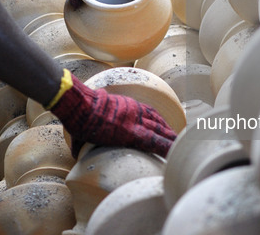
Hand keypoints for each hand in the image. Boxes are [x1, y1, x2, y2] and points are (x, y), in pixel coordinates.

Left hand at [48, 71, 176, 157]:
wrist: (81, 103)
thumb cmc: (81, 126)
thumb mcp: (86, 143)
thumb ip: (85, 150)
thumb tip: (78, 157)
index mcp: (128, 134)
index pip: (154, 142)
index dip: (167, 148)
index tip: (175, 153)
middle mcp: (134, 121)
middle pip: (159, 130)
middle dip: (172, 139)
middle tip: (181, 146)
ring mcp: (134, 110)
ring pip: (156, 119)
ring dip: (166, 128)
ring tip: (174, 136)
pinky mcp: (130, 103)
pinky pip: (149, 111)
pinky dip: (157, 117)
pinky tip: (161, 121)